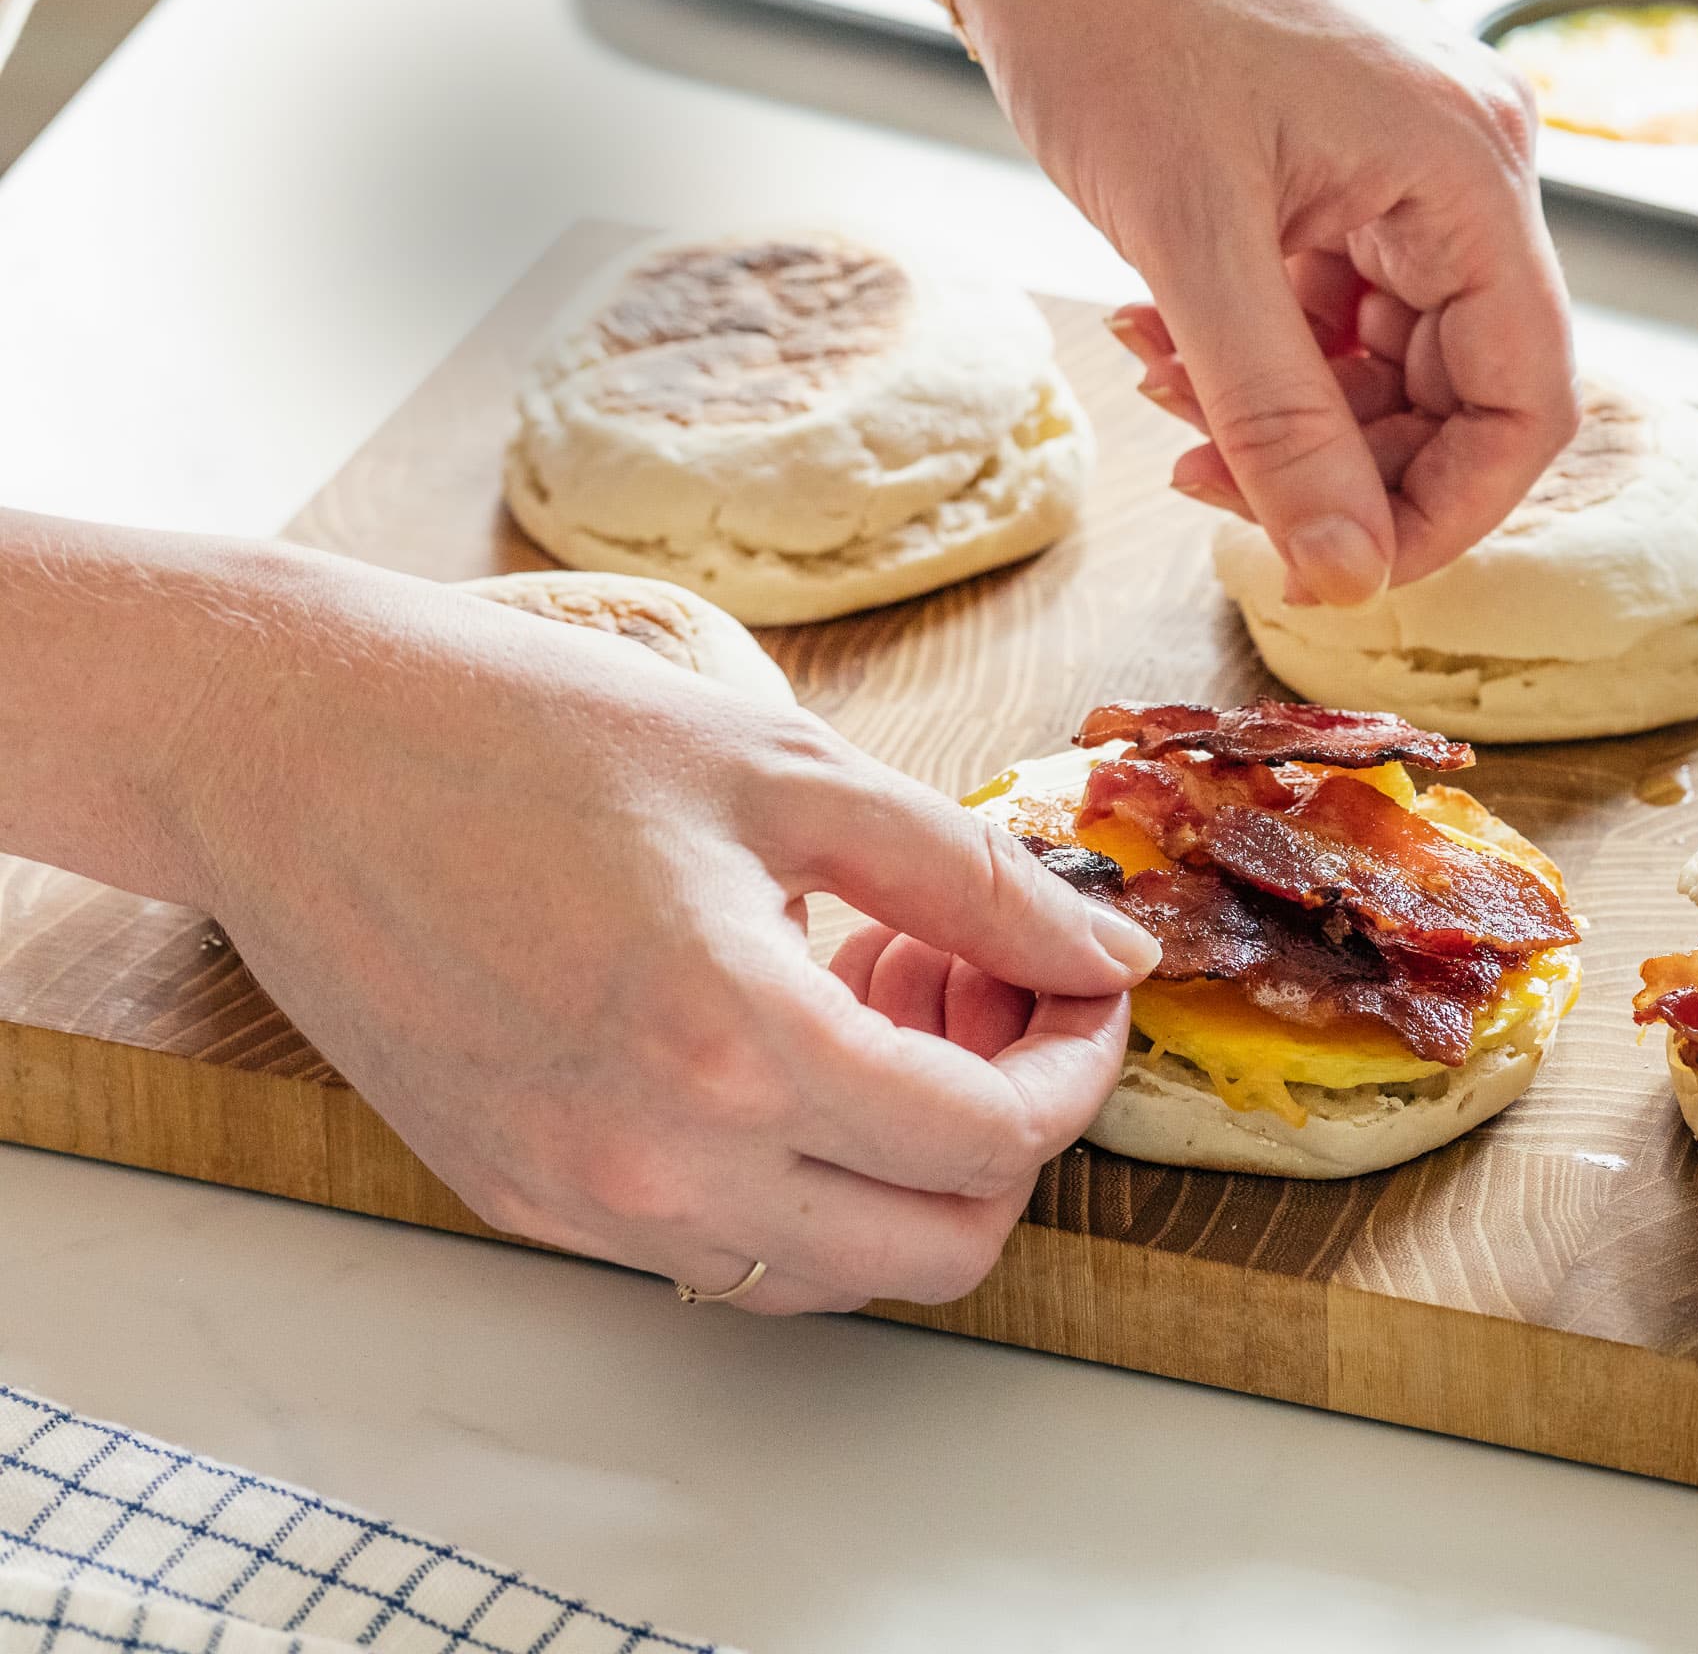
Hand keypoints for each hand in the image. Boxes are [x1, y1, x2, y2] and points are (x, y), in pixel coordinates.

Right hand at [167, 551, 1156, 1314]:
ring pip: (834, 1267)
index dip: (1076, 1065)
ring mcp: (581, 1202)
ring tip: (874, 988)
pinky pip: (721, 1244)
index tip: (1078, 984)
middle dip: (1006, 1125)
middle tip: (977, 983)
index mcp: (734, 1047)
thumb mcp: (794, 772)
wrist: (289, 751)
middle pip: (939, 1246)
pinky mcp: (521, 1199)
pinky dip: (795, 1167)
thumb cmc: (525, 731)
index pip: (995, 1142)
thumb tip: (1107, 956)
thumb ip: (977, 880)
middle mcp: (657, 1164)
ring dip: (902, 1156)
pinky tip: (778, 1028)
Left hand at [953, 0, 1580, 604]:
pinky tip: (1157, 334)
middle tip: (1199, 474)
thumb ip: (1277, 423)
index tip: (1334, 569)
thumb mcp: (1191, 248)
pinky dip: (1257, 345)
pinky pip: (1338, 305)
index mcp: (1471, 171)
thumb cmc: (1114, 25)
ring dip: (1280, 405)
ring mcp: (1412, 163)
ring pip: (1388, 358)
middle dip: (1336, 459)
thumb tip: (1344, 577)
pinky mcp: (1352, 164)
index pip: (1527, 405)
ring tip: (1156, 384)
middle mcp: (1470, 165)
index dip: (1444, 512)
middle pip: (1460, 391)